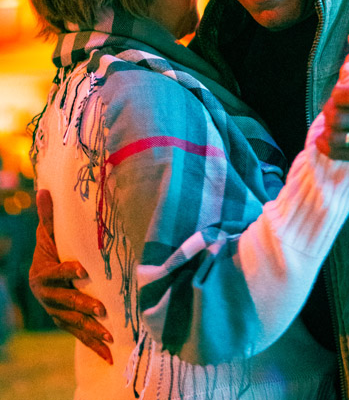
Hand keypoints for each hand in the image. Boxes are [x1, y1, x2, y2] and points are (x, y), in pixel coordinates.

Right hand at [29, 189, 112, 363]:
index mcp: (43, 274)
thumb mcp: (49, 234)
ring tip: (110, 336)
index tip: (82, 271)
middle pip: (66, 303)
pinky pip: (80, 336)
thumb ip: (49, 216)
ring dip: (91, 332)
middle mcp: (48, 297)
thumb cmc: (51, 248)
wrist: (42, 274)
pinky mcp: (66, 324)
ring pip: (74, 324)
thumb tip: (43, 189)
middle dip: (84, 307)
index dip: (67, 272)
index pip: (56, 274)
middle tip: (102, 310)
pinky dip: (94, 347)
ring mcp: (57, 313)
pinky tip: (111, 355)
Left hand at [316, 30, 348, 169]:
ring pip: (337, 136)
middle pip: (338, 116)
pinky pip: (341, 153)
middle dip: (328, 112)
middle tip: (330, 110)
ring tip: (327, 126)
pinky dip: (327, 147)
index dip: (336, 94)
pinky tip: (325, 141)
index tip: (338, 94)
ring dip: (326, 131)